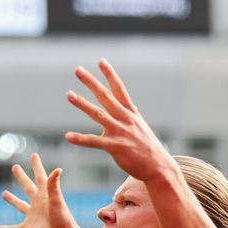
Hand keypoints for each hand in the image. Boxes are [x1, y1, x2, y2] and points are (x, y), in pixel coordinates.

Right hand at [0, 153, 80, 227]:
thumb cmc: (63, 219)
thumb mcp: (57, 200)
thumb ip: (54, 185)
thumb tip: (58, 169)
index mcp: (45, 195)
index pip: (40, 177)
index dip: (37, 166)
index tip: (34, 155)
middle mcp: (38, 204)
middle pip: (27, 187)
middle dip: (21, 177)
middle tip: (15, 167)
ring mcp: (33, 216)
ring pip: (20, 206)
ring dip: (12, 200)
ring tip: (4, 193)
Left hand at [65, 59, 172, 181]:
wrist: (158, 167)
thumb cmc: (148, 148)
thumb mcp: (141, 127)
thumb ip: (133, 116)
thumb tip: (132, 107)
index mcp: (130, 112)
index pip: (119, 89)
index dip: (110, 75)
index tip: (101, 61)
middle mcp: (125, 118)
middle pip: (105, 96)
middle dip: (91, 82)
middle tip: (78, 70)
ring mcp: (120, 131)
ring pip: (98, 114)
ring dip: (82, 103)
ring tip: (69, 94)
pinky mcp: (115, 146)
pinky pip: (94, 141)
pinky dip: (80, 139)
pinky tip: (68, 136)